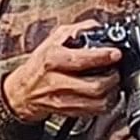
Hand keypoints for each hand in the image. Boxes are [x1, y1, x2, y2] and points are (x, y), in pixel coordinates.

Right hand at [0, 25, 123, 120]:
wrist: (23, 91)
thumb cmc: (39, 65)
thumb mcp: (53, 40)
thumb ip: (76, 30)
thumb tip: (96, 27)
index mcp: (53, 59)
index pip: (82, 59)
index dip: (103, 57)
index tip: (115, 54)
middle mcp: (57, 81)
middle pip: (95, 86)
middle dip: (112, 77)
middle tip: (115, 70)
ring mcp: (62, 99)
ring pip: (98, 102)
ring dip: (111, 92)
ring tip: (111, 83)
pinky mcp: (68, 112)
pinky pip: (94, 111)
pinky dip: (105, 103)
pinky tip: (103, 94)